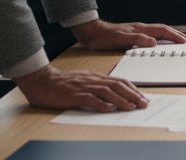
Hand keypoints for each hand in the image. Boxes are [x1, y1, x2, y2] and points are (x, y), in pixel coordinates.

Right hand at [14, 64, 147, 112]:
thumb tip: (111, 99)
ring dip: (122, 100)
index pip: (119, 81)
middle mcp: (93, 80)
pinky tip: (109, 109)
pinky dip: (101, 104)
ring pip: (108, 92)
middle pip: (118, 85)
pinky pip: (90, 99)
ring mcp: (84, 87)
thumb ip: (96, 87)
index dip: (133, 89)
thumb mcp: (83, 81)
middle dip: (133, 95)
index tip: (142, 97)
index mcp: (96, 77)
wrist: (42, 80)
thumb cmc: (61, 83)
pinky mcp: (74, 94)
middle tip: (143, 104)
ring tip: (132, 108)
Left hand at [69, 18, 185, 50]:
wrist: (91, 33)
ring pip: (158, 31)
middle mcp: (140, 28)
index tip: (185, 41)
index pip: (162, 31)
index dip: (174, 36)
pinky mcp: (132, 34)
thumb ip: (137, 40)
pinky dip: (160, 38)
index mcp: (140, 29)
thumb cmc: (104, 38)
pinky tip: (159, 42)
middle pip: (163, 29)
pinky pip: (152, 35)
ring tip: (178, 40)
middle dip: (176, 34)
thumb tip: (153, 42)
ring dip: (170, 35)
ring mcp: (137, 31)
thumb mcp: (120, 40)